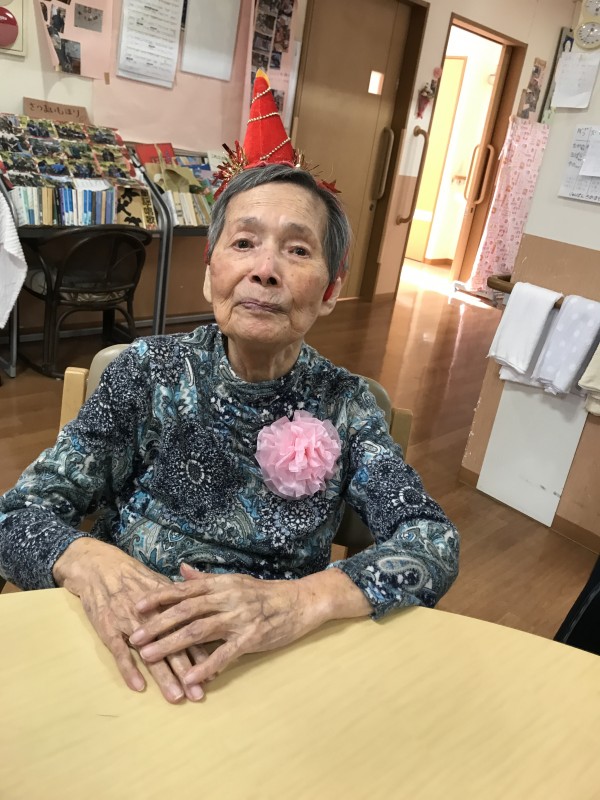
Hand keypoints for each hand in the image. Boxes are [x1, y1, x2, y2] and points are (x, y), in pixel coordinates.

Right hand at [53, 539, 208, 702]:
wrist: (99, 566)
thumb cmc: (132, 577)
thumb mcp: (158, 584)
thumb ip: (180, 602)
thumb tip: (202, 614)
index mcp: (167, 603)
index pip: (188, 632)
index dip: (200, 654)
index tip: (213, 674)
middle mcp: (152, 614)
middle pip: (173, 646)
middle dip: (187, 672)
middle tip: (198, 695)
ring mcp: (129, 621)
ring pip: (150, 652)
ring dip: (163, 675)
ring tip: (176, 697)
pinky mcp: (109, 627)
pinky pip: (120, 651)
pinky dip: (129, 668)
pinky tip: (138, 687)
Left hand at [130, 564, 371, 689]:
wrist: (300, 602)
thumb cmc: (265, 594)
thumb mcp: (234, 581)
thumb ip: (205, 579)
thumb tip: (180, 571)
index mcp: (221, 584)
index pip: (183, 590)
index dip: (158, 597)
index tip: (136, 606)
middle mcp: (227, 598)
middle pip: (185, 611)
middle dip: (157, 624)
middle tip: (135, 637)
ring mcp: (239, 617)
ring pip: (199, 631)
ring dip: (172, 644)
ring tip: (150, 656)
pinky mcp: (252, 637)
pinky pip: (225, 654)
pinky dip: (206, 667)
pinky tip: (190, 679)